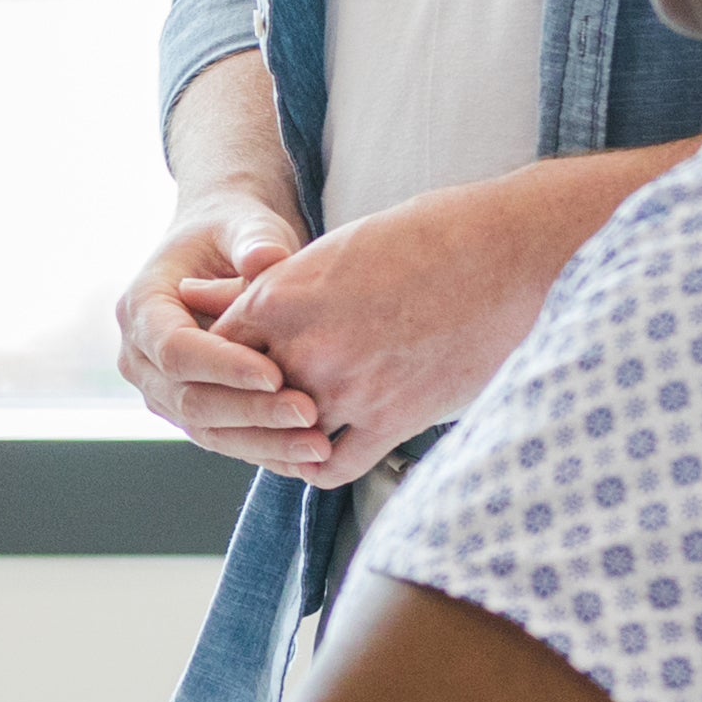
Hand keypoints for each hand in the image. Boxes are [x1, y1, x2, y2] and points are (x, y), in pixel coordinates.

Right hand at [119, 187, 321, 471]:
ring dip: (263, 443)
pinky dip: (267, 450)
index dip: (223, 366)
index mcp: (140, 307)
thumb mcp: (242, 224)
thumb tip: (264, 260)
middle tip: (308, 412)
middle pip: (189, 400)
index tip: (275, 373)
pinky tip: (312, 458)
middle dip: (251, 411)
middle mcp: (140, 357)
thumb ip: (252, 238)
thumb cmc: (231, 232)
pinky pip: (226, 440)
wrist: (224, 250)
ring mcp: (162, 391)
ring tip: (318, 446)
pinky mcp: (192, 412)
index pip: (175, 349)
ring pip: (207, 431)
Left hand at [206, 174, 570, 482]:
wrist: (508, 253)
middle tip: (255, 408)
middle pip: (246, 399)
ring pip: (286, 438)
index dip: (223, 364)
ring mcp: (349, 388)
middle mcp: (305, 347)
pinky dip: (318, 466)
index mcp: (281, 295)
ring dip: (283, 439)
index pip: (217, 350)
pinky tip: (322, 452)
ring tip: (288, 432)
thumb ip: (262, 281)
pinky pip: (331, 467)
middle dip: (247, 406)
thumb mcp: (333, 246)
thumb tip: (193, 292)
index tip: (236, 367)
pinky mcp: (394, 419)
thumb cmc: (427, 235)